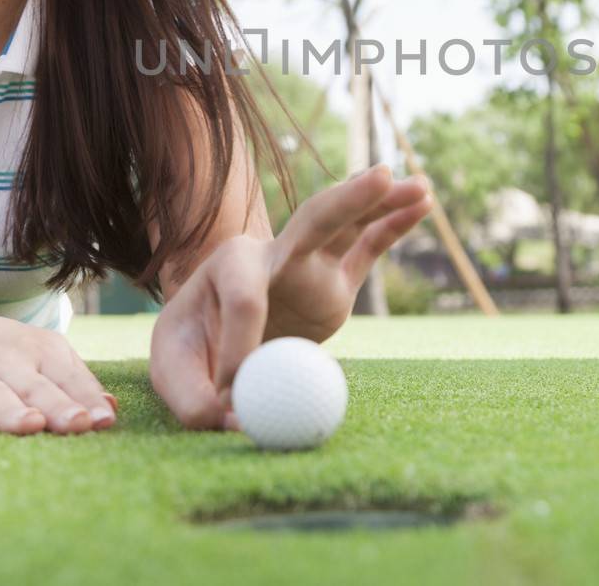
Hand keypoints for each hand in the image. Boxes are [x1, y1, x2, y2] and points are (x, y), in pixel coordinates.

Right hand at [0, 305, 119, 434]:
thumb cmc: (4, 354)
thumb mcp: (43, 356)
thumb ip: (76, 382)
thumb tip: (110, 410)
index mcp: (39, 351)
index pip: (67, 377)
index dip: (85, 399)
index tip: (104, 421)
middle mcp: (5, 360)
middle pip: (34, 387)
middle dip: (57, 406)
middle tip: (78, 424)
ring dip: (12, 411)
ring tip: (31, 425)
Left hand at [147, 164, 432, 430]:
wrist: (211, 334)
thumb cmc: (191, 349)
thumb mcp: (175, 372)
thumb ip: (194, 400)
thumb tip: (236, 422)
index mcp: (228, 268)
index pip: (245, 300)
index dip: (242, 345)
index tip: (233, 396)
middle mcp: (273, 253)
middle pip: (312, 221)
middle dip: (347, 201)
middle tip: (381, 177)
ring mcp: (309, 263)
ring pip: (348, 226)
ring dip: (382, 204)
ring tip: (420, 185)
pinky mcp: (336, 279)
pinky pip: (368, 248)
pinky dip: (394, 226)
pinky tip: (422, 204)